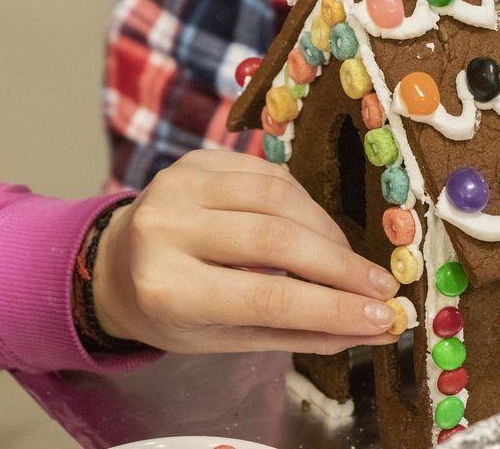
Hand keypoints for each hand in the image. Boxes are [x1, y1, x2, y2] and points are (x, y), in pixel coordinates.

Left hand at [93, 150, 400, 354]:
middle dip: (340, 265)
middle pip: (275, 238)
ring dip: (327, 230)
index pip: (266, 297)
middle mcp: (166, 228)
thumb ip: (297, 333)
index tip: (383, 314)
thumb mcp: (224, 339)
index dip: (332, 306)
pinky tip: (315, 228)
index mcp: (167, 288)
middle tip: (382, 286)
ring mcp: (177, 184)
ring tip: (349, 262)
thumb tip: (373, 327)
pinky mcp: (195, 159)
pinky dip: (302, 202)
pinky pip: (267, 172)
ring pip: (277, 195)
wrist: (115, 263)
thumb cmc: (169, 314)